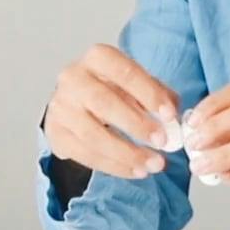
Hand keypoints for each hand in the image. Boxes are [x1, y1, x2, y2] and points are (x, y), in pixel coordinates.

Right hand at [45, 44, 181, 179]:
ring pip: (92, 134)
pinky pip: (85, 154)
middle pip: (104, 102)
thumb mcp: (135, 84)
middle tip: (162, 142)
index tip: (170, 115)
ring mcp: (61, 107)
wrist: (74, 105)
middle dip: (136, 125)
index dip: (148, 93)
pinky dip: (114, 166)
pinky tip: (135, 171)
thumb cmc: (111, 90)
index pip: (124, 71)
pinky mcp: (56, 133)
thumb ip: (158, 94)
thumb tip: (174, 114)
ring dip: (127, 153)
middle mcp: (73, 78)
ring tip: (153, 165)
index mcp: (97, 58)